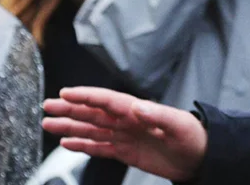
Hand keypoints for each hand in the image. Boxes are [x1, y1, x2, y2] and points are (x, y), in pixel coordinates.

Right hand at [42, 87, 205, 180]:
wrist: (202, 158)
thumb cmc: (195, 138)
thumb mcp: (179, 125)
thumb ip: (158, 115)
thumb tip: (138, 107)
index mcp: (139, 111)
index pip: (107, 100)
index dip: (86, 96)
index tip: (66, 93)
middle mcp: (129, 121)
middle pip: (93, 113)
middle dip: (70, 109)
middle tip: (47, 106)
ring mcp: (126, 136)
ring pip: (92, 130)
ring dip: (71, 127)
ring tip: (49, 124)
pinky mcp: (127, 152)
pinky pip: (100, 147)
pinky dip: (83, 146)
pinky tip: (68, 144)